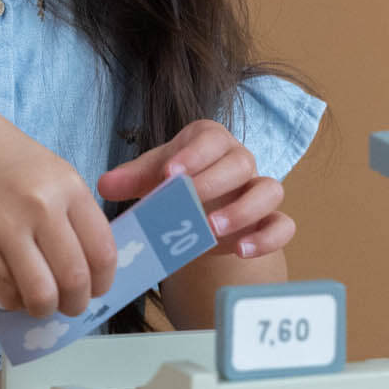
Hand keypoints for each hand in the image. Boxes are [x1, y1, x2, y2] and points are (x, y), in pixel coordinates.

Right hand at [0, 88, 116, 318]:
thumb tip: (86, 271)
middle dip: (76, 304)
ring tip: (38, 302)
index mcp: (68, 186)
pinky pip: (5, 288)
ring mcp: (6, 226)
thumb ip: (70, 215)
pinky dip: (12, 298)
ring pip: (40, 294)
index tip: (95, 289)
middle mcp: (41, 206)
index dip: (103, 282)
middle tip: (67, 304)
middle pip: (75, 280)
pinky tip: (11, 287)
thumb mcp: (49, 172)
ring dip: (43, 308)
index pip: (102, 252)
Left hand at [97, 118, 294, 260]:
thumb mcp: (151, 177)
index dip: (193, 154)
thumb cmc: (174, 184)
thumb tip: (104, 185)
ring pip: (269, 191)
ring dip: (243, 210)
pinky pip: (283, 226)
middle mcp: (241, 160)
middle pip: (241, 162)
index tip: (169, 173)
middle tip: (188, 203)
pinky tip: (240, 250)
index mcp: (211, 141)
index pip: (210, 138)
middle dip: (214, 182)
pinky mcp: (270, 221)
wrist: (198, 211)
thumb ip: (131, 178)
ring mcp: (258, 190)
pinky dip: (267, 238)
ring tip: (211, 229)